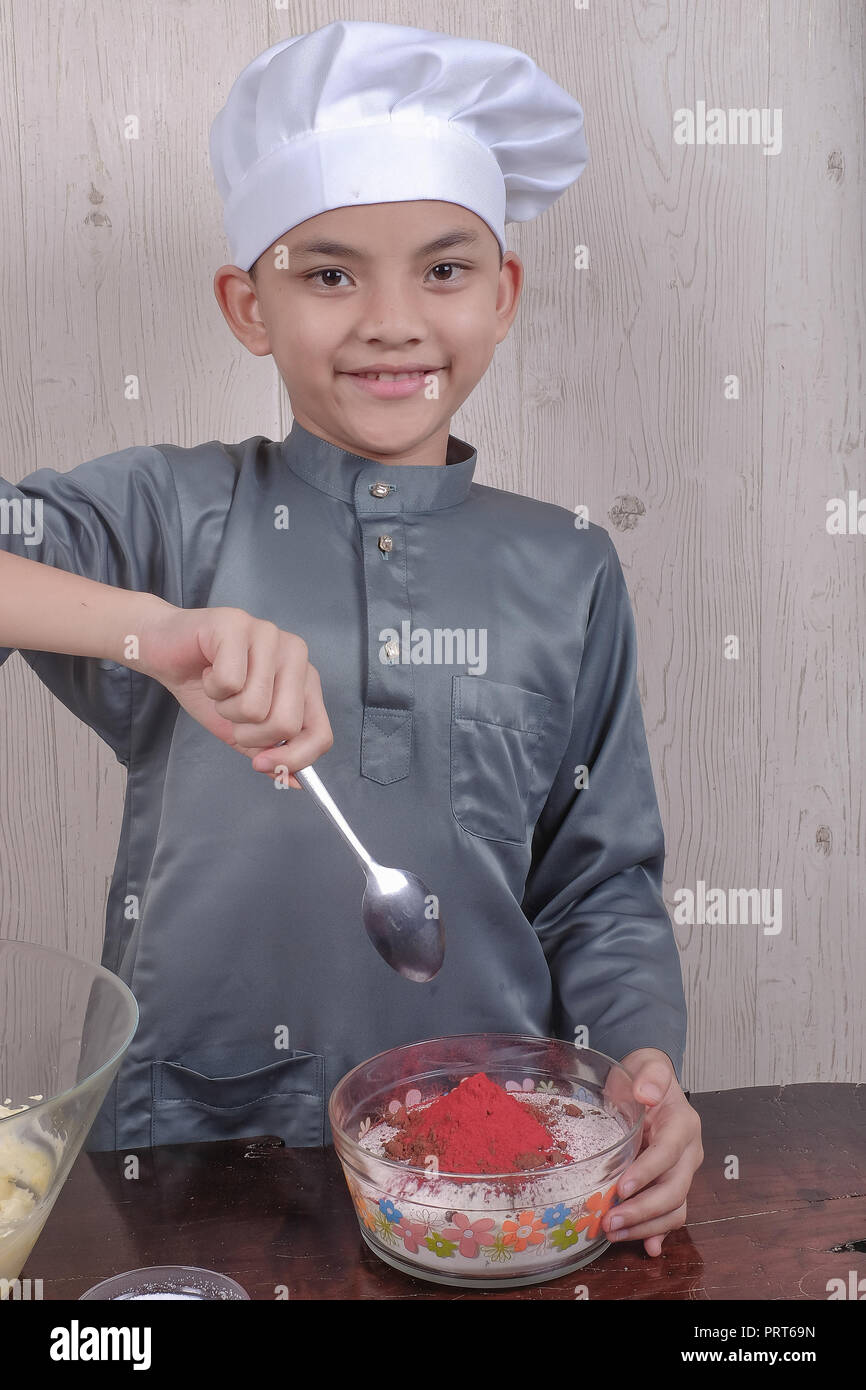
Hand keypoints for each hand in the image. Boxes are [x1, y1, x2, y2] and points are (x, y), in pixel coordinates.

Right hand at [135, 603, 332, 785]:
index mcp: (305, 679)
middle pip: (286, 724)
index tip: (260, 764)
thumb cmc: (206, 685)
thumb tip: (294, 781)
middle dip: (248, 732)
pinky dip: (211, 688)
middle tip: (230, 712)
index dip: (292, 758)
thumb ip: (271, 751)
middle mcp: (295, 653)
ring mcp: (269, 635)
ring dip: (225, 708)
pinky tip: (208, 670)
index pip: (319, 732)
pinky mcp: (237, 625)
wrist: (164, 651)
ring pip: (255, 706)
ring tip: (219, 688)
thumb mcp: (242, 728)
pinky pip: (229, 682)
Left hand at [602, 1047, 702, 1256]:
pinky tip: (647, 1247)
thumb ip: (651, 1074)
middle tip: (611, 1220)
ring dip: (646, 1226)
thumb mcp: (647, 1065)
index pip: (668, 1153)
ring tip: (613, 1232)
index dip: (647, 1172)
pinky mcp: (671, 1185)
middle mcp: (689, 1153)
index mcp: (684, 1125)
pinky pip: (671, 1214)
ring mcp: (682, 1172)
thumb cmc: (644, 1076)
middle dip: (643, 1210)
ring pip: (674, 1208)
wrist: (648, 1083)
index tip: (621, 1187)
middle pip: (674, 1189)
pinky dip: (659, 1232)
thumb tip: (648, 1092)